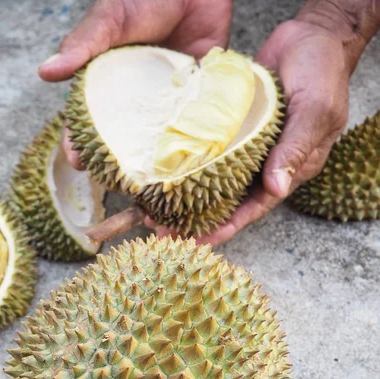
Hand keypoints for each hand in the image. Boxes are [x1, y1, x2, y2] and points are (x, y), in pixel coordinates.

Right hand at [38, 0, 232, 167]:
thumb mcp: (111, 18)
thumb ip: (83, 45)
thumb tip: (46, 72)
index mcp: (110, 84)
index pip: (90, 120)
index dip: (81, 142)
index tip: (77, 161)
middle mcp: (138, 99)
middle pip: (123, 139)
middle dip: (116, 163)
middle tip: (112, 181)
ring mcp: (167, 103)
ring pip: (157, 140)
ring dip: (153, 163)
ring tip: (148, 185)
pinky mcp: (198, 101)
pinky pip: (193, 127)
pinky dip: (189, 145)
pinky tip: (186, 167)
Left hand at [150, 19, 351, 244]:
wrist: (312, 36)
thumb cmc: (322, 73)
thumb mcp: (315, 111)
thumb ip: (295, 150)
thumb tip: (275, 190)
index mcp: (290, 169)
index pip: (254, 208)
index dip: (226, 227)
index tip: (197, 242)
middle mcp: (264, 163)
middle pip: (228, 199)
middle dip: (197, 217)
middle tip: (163, 229)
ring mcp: (247, 146)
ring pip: (214, 177)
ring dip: (187, 193)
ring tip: (155, 207)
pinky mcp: (232, 127)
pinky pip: (208, 149)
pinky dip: (189, 161)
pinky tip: (165, 169)